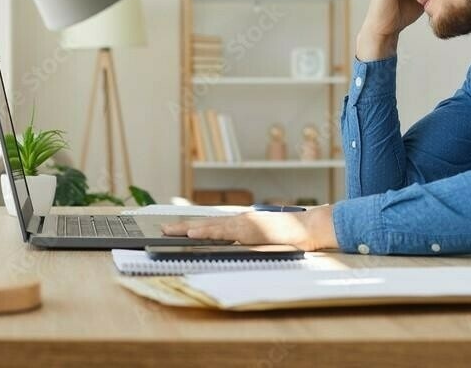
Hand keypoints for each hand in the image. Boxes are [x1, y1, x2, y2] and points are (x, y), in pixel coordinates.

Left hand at [160, 205, 337, 250]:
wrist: (306, 228)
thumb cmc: (289, 236)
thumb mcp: (264, 241)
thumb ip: (249, 243)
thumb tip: (236, 250)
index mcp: (242, 224)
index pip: (214, 225)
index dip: (195, 227)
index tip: (178, 230)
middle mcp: (240, 220)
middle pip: (207, 223)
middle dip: (184, 227)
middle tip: (164, 229)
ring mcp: (244, 222)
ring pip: (211, 226)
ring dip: (190, 229)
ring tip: (171, 231)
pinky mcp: (248, 228)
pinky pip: (223, 231)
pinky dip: (206, 232)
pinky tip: (194, 233)